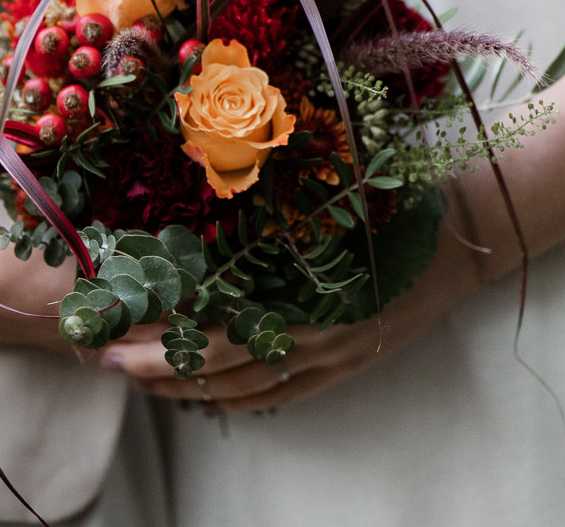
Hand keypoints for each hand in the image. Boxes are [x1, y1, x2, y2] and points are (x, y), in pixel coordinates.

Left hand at [99, 219, 488, 412]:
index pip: (209, 311)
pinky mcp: (348, 363)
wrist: (464, 226)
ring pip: (241, 383)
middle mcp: (310, 324)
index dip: (158, 318)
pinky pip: (280, 396)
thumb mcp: (329, 182)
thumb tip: (205, 163)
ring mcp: (331, 350)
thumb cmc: (394, 190)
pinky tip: (206, 398)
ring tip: (139, 381)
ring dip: (185, 385)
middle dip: (153, 360)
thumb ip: (270, 193)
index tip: (112, 312)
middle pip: (213, 355)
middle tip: (100, 358)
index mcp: (299, 276)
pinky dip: (237, 400)